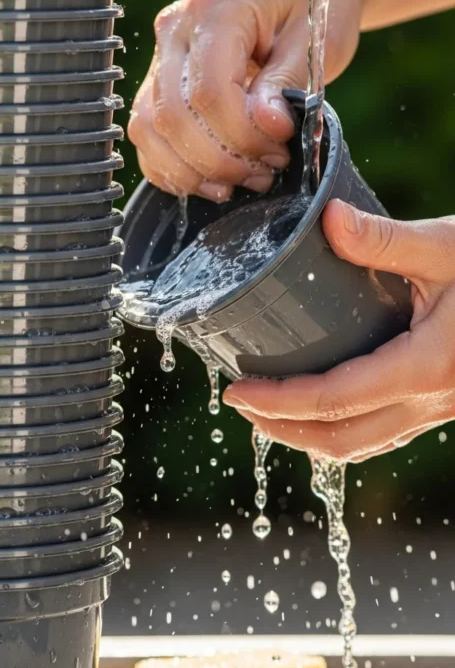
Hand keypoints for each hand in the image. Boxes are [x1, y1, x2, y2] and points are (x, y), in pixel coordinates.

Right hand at [128, 0, 363, 200]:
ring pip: (149, 130)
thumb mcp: (314, 39)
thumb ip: (286, 82)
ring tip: (242, 179)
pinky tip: (212, 179)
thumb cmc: (314, 6)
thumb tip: (267, 126)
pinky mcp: (157, 82)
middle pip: (173, 116)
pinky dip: (172, 168)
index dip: (243, 135)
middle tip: (265, 171)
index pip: (209, 93)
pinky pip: (146, 135)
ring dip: (194, 170)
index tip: (281, 147)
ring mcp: (160, 56)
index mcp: (214, 10)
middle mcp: (175, 31)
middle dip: (220, 159)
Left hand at [223, 200, 454, 462]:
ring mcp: (443, 411)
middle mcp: (434, 403)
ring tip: (273, 409)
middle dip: (284, 430)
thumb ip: (386, 240)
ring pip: (366, 445)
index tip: (234, 392)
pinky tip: (329, 401)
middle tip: (242, 405)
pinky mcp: (447, 405)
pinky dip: (346, 427)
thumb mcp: (449, 246)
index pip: (333, 400)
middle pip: (341, 441)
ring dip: (312, 436)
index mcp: (427, 368)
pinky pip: (387, 433)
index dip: (277, 402)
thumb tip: (328, 221)